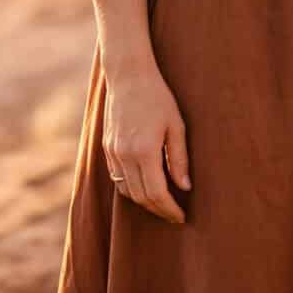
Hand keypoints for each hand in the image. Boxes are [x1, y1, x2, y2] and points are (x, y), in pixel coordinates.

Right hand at [101, 55, 191, 223]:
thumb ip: (179, 159)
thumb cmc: (158, 97)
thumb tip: (185, 187)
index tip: (181, 217)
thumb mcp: (176, 126)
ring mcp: (113, 151)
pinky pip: (117, 177)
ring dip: (143, 201)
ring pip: (126, 190)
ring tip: (162, 203)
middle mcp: (124, 154)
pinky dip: (131, 187)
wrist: (128, 75)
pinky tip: (145, 185)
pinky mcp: (107, 147)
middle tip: (174, 215)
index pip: (156, 193)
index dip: (169, 209)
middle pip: (140, 197)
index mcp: (144, 150)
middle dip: (158, 210)